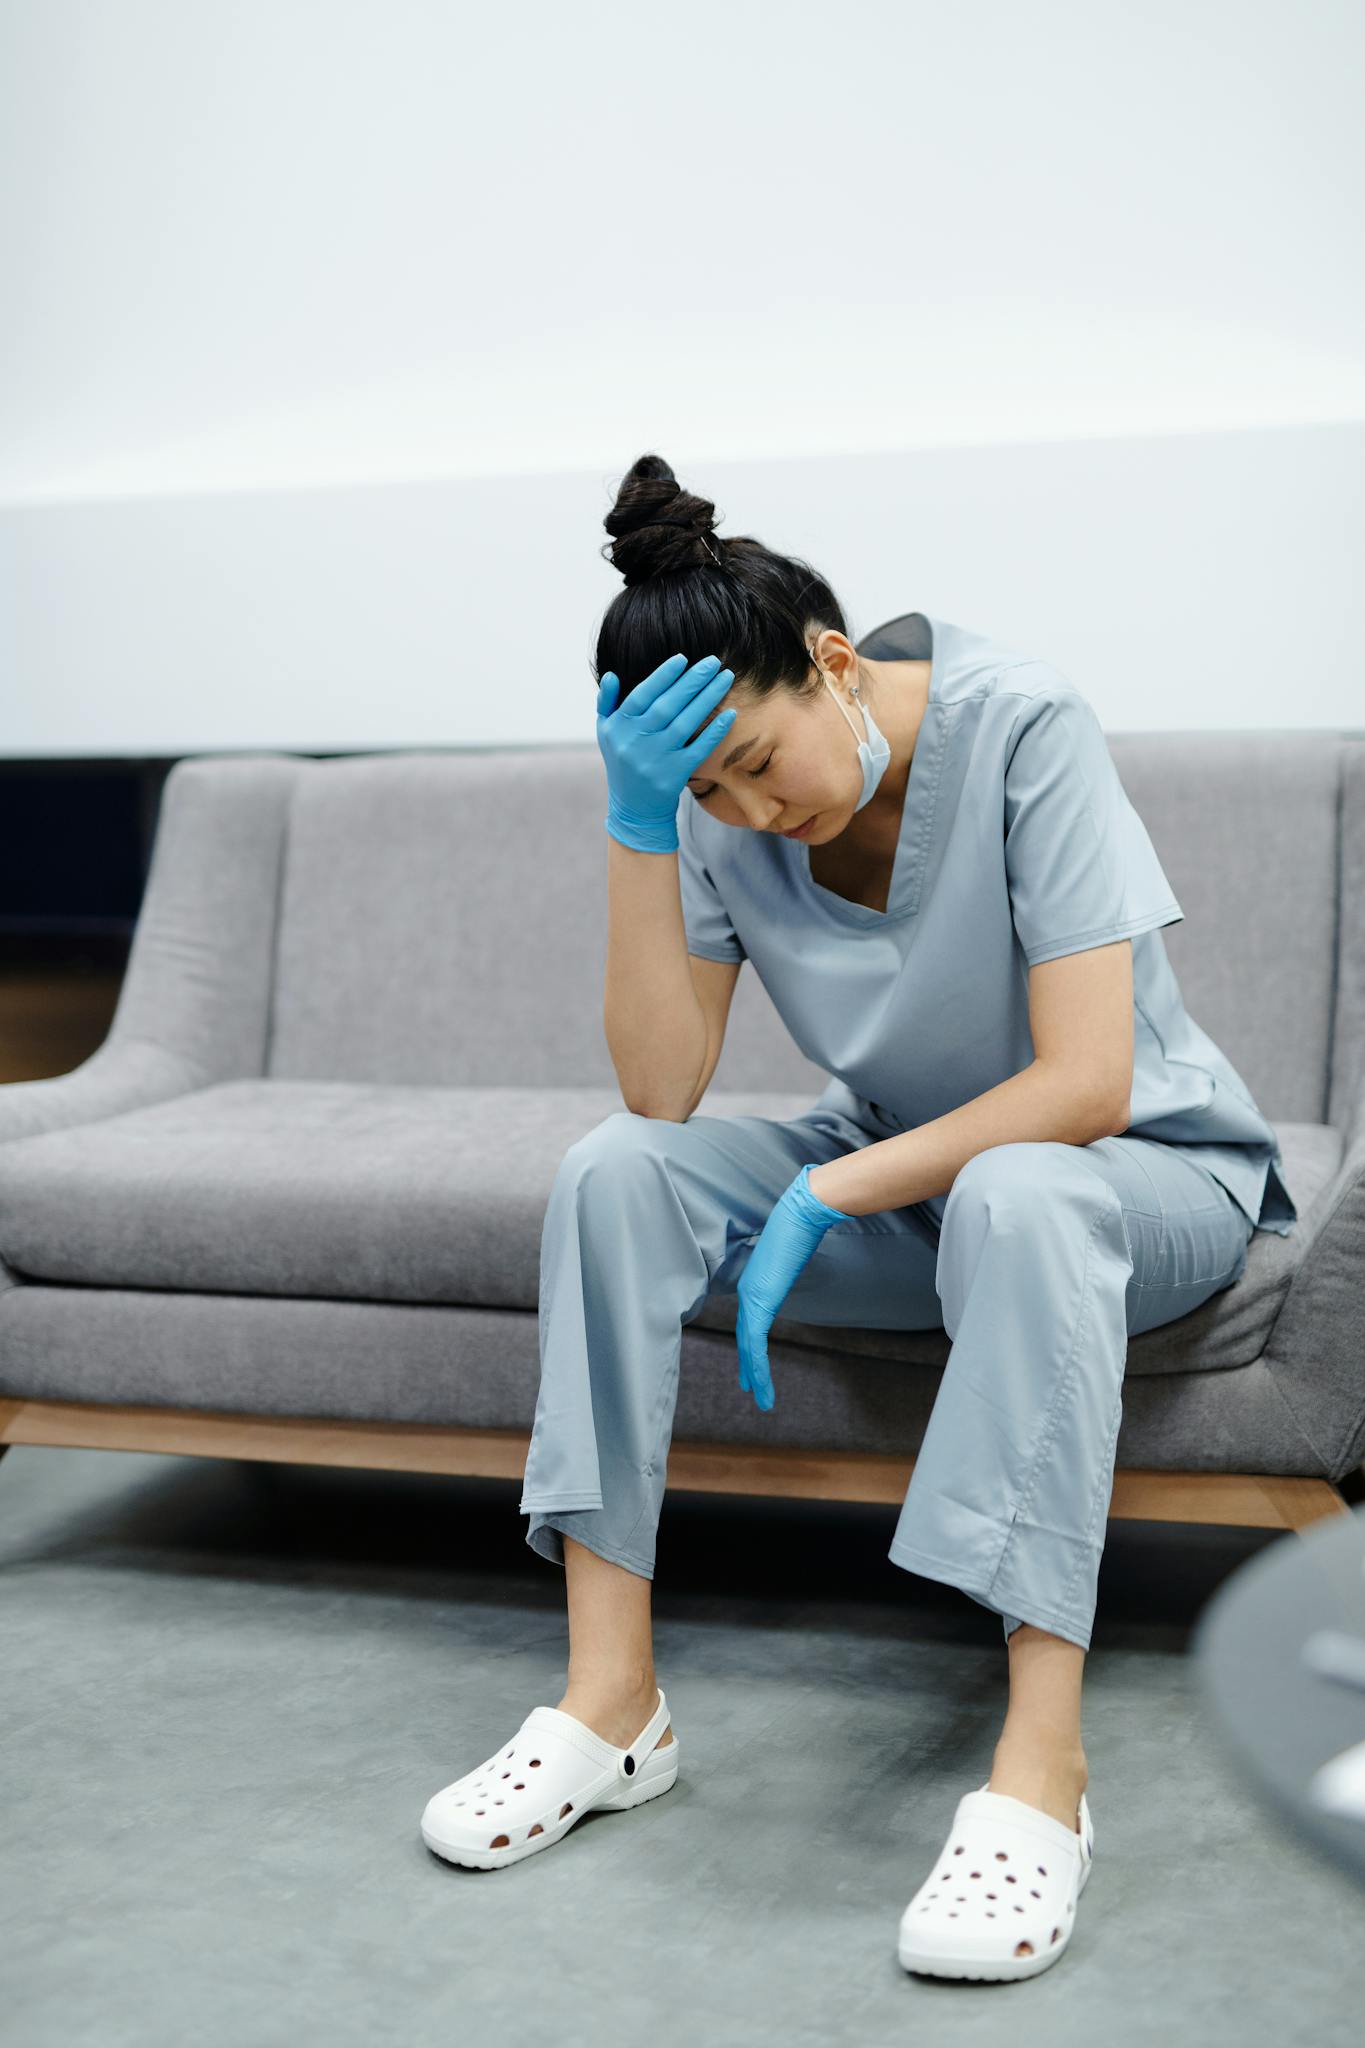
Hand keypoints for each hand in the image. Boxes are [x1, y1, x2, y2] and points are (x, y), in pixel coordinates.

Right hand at [596, 652, 736, 852]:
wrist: (634, 808)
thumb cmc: (622, 762)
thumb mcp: (606, 733)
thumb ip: (607, 703)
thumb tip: (612, 675)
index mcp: (618, 727)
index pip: (642, 695)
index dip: (663, 676)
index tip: (683, 659)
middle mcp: (635, 742)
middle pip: (667, 705)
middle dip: (692, 681)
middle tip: (713, 662)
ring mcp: (656, 759)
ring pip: (685, 723)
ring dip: (707, 698)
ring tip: (725, 678)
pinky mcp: (675, 774)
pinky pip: (699, 749)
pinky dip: (714, 731)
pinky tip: (730, 713)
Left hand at [736, 1164, 853, 1411]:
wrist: (803, 1214)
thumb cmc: (802, 1227)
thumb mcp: (794, 1254)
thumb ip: (790, 1266)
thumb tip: (797, 1260)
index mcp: (755, 1281)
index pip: (748, 1320)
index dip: (749, 1344)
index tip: (751, 1363)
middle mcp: (747, 1291)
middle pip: (744, 1336)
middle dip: (748, 1365)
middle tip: (750, 1387)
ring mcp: (751, 1297)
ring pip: (748, 1346)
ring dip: (754, 1374)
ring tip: (761, 1398)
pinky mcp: (760, 1302)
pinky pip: (755, 1343)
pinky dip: (758, 1366)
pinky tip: (761, 1384)